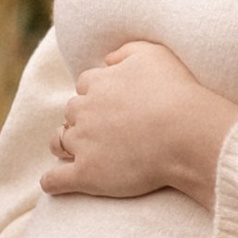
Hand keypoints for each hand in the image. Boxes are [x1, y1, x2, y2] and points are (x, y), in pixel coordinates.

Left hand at [41, 38, 237, 209]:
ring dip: (63, 145)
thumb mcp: (153, 54)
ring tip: (71, 154)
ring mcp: (83, 143)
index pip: (86, 86)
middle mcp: (84, 111)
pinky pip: (57, 179)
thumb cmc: (175, 93)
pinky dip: (52, 182)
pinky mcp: (87, 174)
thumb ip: (126, 52)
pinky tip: (52, 185)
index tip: (108, 105)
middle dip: (81, 119)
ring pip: (59, 142)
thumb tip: (107, 59)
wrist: (185, 133)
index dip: (96, 95)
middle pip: (72, 113)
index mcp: (98, 83)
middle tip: (99, 131)